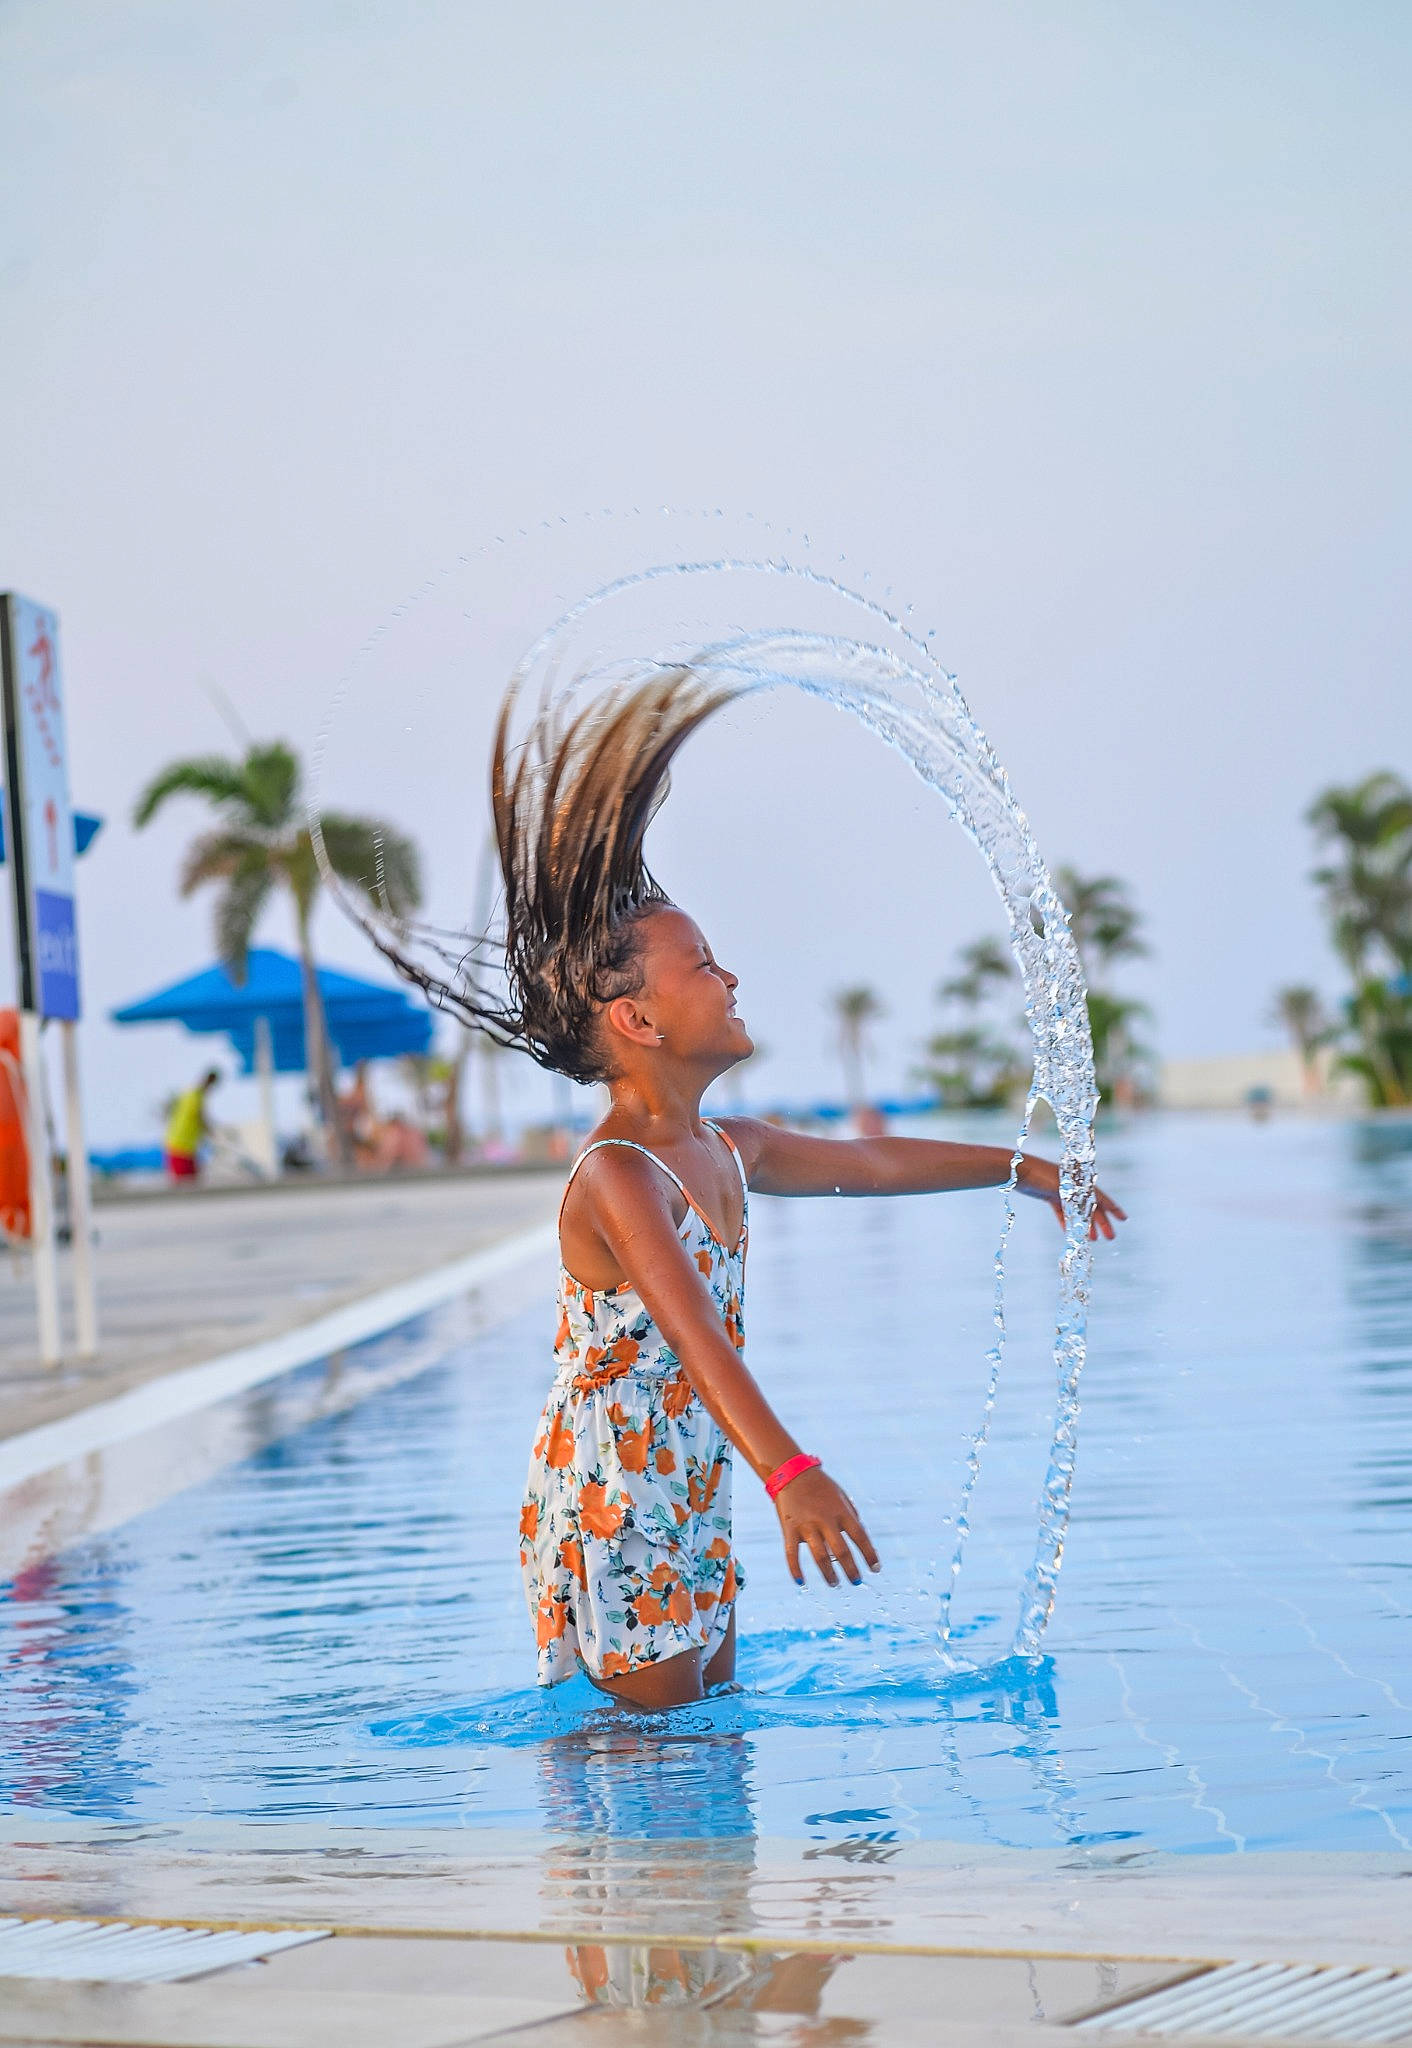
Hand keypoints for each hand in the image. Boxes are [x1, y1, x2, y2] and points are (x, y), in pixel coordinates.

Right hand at [776, 1467, 879, 1586]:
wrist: (792, 1473)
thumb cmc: (822, 1488)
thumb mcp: (842, 1498)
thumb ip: (852, 1518)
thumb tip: (862, 1542)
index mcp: (841, 1511)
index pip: (860, 1536)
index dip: (869, 1554)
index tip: (875, 1569)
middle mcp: (825, 1519)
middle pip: (842, 1551)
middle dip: (851, 1570)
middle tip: (856, 1581)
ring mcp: (806, 1525)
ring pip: (820, 1557)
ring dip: (829, 1574)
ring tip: (835, 1584)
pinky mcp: (789, 1529)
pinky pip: (791, 1554)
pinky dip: (795, 1570)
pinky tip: (802, 1583)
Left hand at [1017, 1155, 1125, 1240]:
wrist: (1018, 1169)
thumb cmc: (1040, 1175)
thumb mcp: (1062, 1188)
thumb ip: (1076, 1199)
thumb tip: (1089, 1213)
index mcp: (1080, 1182)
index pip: (1101, 1197)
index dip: (1114, 1209)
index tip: (1124, 1219)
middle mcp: (1074, 1185)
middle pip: (1092, 1207)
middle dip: (1102, 1222)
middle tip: (1110, 1237)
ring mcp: (1063, 1190)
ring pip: (1078, 1211)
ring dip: (1086, 1225)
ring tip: (1094, 1239)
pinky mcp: (1050, 1195)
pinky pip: (1062, 1212)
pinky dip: (1067, 1222)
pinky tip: (1071, 1233)